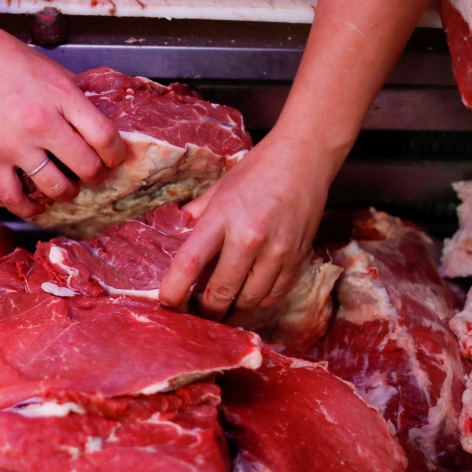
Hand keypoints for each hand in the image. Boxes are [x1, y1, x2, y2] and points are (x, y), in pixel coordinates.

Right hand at [0, 27, 125, 217]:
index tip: (115, 157)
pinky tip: (35, 207)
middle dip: (96, 175)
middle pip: (85, 166)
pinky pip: (13, 196)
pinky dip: (27, 208)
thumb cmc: (6, 57)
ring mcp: (17, 144)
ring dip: (68, 193)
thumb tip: (96, 119)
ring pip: (55, 187)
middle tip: (94, 173)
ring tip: (68, 187)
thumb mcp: (53, 70)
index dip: (116, 153)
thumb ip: (74, 97)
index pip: (104, 136)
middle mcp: (43, 124)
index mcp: (63, 98)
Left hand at [158, 131, 331, 318]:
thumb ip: (195, 215)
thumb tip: (174, 236)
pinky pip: (274, 295)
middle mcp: (250, 237)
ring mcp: (277, 250)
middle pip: (221, 292)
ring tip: (222, 307)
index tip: (167, 302)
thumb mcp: (218, 188)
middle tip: (196, 315)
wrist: (305, 157)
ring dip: (233, 309)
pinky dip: (259, 301)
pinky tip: (249, 295)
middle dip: (206, 310)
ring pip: (250, 300)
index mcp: (222, 216)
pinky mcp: (298, 258)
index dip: (174, 289)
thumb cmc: (257, 171)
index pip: (190, 262)